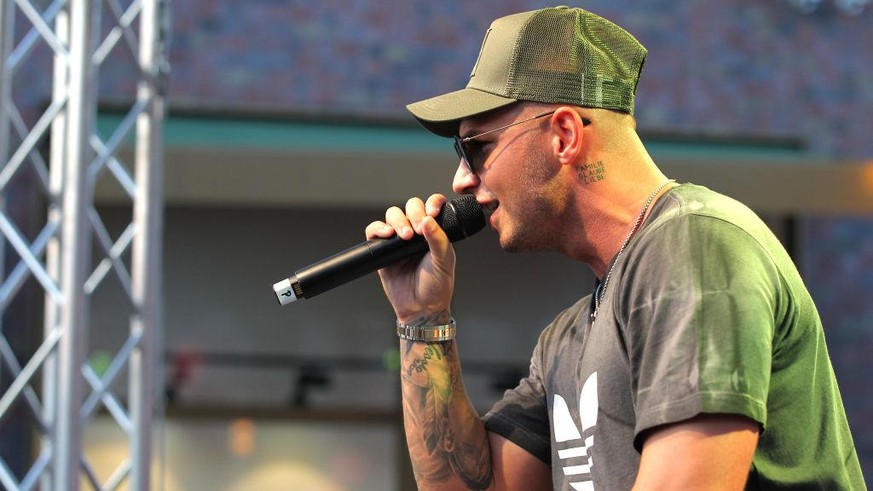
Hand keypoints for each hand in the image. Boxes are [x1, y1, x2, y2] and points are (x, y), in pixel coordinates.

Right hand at [365, 194, 455, 322]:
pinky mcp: (382, 250)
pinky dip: (378, 228)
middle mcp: (416, 232)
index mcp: (435, 232)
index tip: (433, 213)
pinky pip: (374, 231)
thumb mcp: (444, 262)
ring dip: (397, 221)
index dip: (432, 203)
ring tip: (404, 237)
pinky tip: (387, 235)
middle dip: (414, 213)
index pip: (432, 206)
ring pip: (392, 215)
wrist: (420, 309)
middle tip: (417, 230)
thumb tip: (429, 220)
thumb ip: (439, 240)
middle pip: (410, 206)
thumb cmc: (436, 287)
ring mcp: (398, 240)